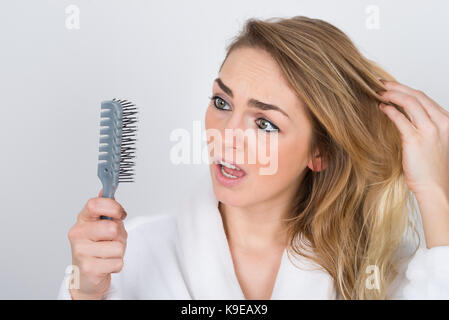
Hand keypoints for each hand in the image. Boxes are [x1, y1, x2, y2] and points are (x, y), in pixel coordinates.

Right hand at [68, 189, 127, 298]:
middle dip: (120, 235)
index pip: (94, 204)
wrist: (86, 275)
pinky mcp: (89, 268)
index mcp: (82, 219)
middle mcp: (78, 234)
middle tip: (113, 240)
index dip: (113, 207)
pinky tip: (106, 264)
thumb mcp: (101, 225)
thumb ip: (107, 209)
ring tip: (109, 253)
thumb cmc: (97, 247)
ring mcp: (81, 252)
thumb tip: (105, 190)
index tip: (120, 213)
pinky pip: (118, 262)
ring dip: (119, 251)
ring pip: (118, 247)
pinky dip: (117, 264)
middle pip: (112, 228)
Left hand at [379, 80, 448, 246]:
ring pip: (409, 102)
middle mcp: (440, 123)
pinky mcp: (415, 139)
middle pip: (416, 96)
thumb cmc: (433, 169)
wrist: (436, 188)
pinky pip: (400, 118)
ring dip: (391, 95)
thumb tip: (404, 116)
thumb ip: (424, 127)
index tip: (392, 86)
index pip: (424, 98)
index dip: (406, 89)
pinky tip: (381, 108)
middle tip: (380, 83)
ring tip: (378, 93)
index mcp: (446, 121)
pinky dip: (389, 110)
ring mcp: (429, 130)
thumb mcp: (434, 142)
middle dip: (397, 87)